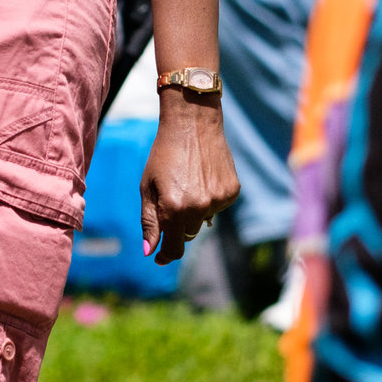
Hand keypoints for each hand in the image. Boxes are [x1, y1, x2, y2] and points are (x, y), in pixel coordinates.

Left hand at [139, 91, 237, 263]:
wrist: (193, 124)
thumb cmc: (164, 154)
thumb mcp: (149, 186)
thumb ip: (149, 220)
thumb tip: (149, 251)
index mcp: (174, 208)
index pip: (174, 248)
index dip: (166, 255)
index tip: (159, 257)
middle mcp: (199, 208)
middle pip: (187, 234)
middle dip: (177, 224)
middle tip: (171, 198)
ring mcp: (218, 201)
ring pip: (203, 221)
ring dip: (194, 210)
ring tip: (187, 181)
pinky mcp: (232, 192)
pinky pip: (218, 207)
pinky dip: (209, 199)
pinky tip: (203, 177)